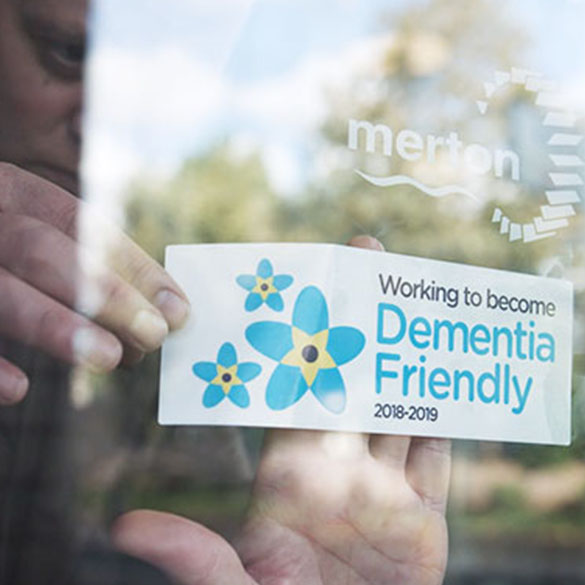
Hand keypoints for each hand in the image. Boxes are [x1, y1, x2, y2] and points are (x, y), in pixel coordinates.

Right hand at [0, 163, 189, 404]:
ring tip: (109, 358)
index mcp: (9, 191)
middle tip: (154, 336)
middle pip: (42, 250)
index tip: (178, 309)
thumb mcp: (29, 234)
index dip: (133, 266)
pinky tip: (19, 389)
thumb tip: (163, 309)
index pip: (82, 224)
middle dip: (103, 294)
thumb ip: (84, 263)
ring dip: (55, 325)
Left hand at [111, 237, 450, 584]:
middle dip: (360, 321)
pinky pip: (434, 457)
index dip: (303, 339)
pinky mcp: (423, 519)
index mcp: (290, 476)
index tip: (309, 290)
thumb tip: (125, 528)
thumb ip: (195, 557)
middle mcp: (336, 471)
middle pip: (350, 381)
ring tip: (417, 306)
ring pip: (395, 408)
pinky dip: (444, 420)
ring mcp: (382, 492)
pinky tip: (448, 378)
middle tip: (368, 260)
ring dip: (406, 357)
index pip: (297, 388)